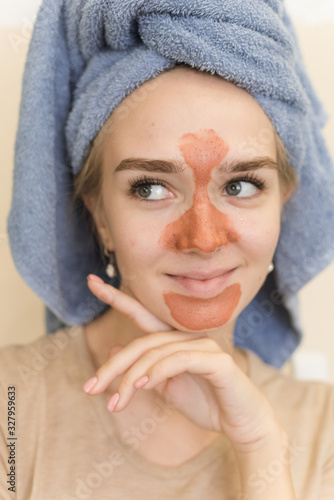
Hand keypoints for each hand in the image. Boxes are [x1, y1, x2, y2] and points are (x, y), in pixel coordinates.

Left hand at [84, 274, 283, 451]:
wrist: (241, 423)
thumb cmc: (206, 403)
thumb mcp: (166, 387)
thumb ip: (143, 368)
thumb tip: (113, 349)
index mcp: (176, 341)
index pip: (143, 315)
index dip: (118, 298)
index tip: (91, 282)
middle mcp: (189, 336)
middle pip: (142, 342)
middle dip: (113, 366)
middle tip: (89, 387)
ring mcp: (204, 345)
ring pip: (156, 353)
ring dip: (131, 378)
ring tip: (116, 402)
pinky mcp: (217, 360)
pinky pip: (180, 360)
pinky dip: (158, 372)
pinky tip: (143, 386)